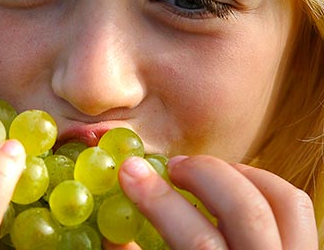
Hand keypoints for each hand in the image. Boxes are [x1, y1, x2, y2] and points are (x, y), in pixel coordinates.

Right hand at [110, 155, 317, 249]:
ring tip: (202, 171)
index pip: (198, 243)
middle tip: (172, 167)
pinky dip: (260, 180)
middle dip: (201, 173)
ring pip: (281, 199)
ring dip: (235, 171)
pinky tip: (233, 182)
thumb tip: (116, 234)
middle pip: (245, 209)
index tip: (131, 170)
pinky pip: (292, 205)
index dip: (158, 199)